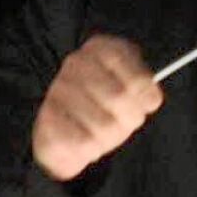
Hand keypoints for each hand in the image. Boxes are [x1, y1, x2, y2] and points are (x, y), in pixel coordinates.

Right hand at [32, 34, 163, 180]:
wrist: (69, 127)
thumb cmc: (110, 102)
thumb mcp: (134, 86)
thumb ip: (146, 88)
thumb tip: (151, 99)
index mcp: (101, 48)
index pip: (127, 64)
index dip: (142, 88)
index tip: (149, 103)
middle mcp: (76, 63)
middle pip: (119, 96)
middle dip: (130, 117)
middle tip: (125, 121)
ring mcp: (58, 89)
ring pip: (104, 124)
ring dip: (111, 136)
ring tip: (105, 132)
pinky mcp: (45, 119)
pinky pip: (82, 142)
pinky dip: (92, 148)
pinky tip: (89, 141)